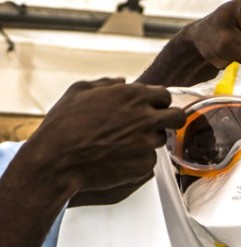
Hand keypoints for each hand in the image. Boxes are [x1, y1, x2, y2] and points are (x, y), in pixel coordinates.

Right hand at [16, 78, 183, 205]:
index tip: (153, 106)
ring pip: (161, 139)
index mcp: (132, 96)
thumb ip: (107, 84)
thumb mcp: (79, 91)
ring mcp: (147, 143)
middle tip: (157, 124)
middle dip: (169, 119)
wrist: (57, 160)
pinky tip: (118, 157)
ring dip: (148, 139)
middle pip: (177, 117)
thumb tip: (123, 81)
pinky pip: (150, 159)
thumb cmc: (64, 124)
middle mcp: (146, 118)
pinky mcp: (145, 164)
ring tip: (123, 142)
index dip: (158, 101)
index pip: (164, 95)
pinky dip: (138, 158)